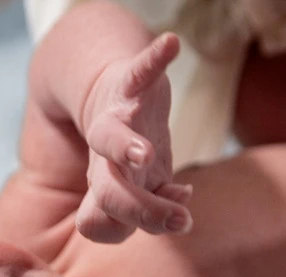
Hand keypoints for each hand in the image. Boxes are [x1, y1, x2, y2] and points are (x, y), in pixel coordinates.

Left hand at [76, 33, 192, 243]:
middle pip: (108, 191)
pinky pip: (140, 69)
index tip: (178, 218)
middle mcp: (105, 160)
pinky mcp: (128, 82)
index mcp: (109, 188)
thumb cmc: (129, 155)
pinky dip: (155, 57)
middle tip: (179, 221)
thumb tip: (178, 208)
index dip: (142, 224)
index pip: (107, 222)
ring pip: (110, 138)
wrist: (112, 96)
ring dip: (125, 147)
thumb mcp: (142, 188)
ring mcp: (116, 120)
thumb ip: (152, 208)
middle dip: (139, 209)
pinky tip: (171, 44)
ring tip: (145, 155)